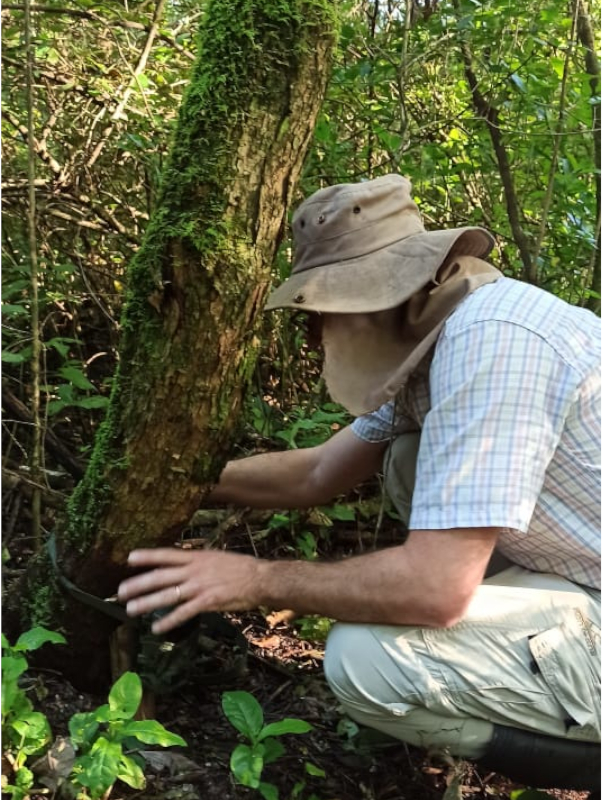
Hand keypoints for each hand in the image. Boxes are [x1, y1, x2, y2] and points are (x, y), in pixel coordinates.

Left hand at [117, 548, 261, 633]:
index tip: (129, 558)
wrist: (260, 578)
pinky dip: (169, 620)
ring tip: (131, 610)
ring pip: (168, 594)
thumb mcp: (215, 558)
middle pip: (161, 576)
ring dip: (148, 603)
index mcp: (196, 557)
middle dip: (139, 584)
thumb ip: (196, 562)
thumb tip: (180, 566)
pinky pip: (184, 612)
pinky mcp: (208, 601)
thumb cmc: (239, 568)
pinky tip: (157, 628)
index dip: (148, 556)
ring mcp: (200, 586)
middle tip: (121, 591)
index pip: (167, 555)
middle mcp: (195, 570)